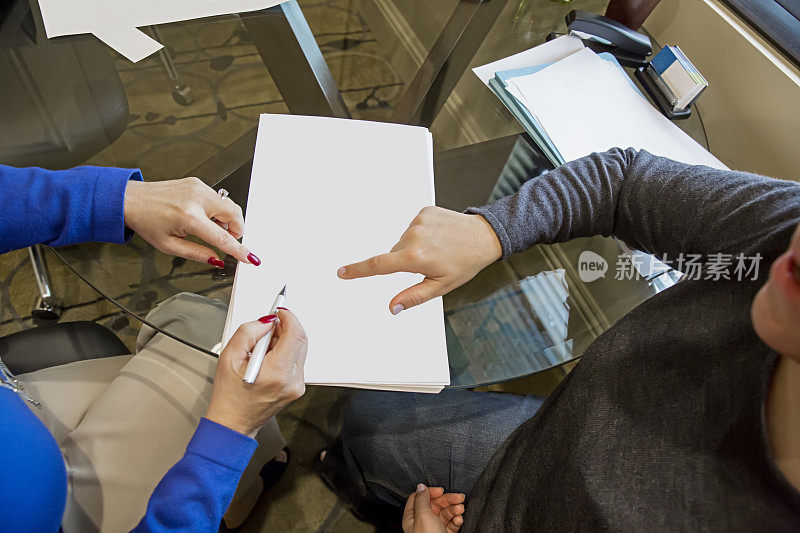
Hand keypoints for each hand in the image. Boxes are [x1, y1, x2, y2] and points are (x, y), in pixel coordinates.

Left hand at [124, 177, 259, 266]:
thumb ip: (197, 254)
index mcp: (188, 217)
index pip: (222, 237)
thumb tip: (216, 259)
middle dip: (236, 229)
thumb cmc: (145, 220)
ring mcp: (198, 188)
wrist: (130, 199)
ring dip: (226, 220)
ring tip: (208, 228)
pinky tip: (202, 216)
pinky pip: (218, 198)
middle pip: (235, 214)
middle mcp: (196, 199)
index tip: (249, 257)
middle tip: (226, 239)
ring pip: (229, 205)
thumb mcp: (169, 245)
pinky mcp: (197, 183)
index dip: (239, 250)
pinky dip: (217, 210)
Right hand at [205, 309, 307, 437]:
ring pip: (299, 350)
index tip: (279, 311)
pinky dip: (284, 354)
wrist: (233, 424)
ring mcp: (297, 386)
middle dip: (285, 328)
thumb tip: (266, 322)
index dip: (289, 318)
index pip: (295, 335)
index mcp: (277, 372)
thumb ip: (248, 332)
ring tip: (262, 348)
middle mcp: (292, 380)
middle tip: (267, 327)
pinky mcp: (297, 388)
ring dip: (284, 341)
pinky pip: (295, 362)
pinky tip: (267, 360)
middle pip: (300, 341)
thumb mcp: (229, 357)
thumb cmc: (229, 396)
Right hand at [337, 207, 500, 312]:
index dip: (357, 270)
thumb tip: (393, 308)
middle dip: (404, 261)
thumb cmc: (464, 264)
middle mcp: (413, 237)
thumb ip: (413, 297)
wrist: (484, 236)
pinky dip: (421, 234)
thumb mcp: (440, 286)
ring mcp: (418, 221)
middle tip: (430, 263)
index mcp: (415, 258)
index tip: (341, 272)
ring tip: (438, 248)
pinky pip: (413, 227)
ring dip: (414, 247)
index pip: (378, 265)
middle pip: (394, 254)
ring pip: (403, 241)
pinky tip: (438, 236)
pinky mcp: (424, 211)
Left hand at [402, 484, 465, 532]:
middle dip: (448, 500)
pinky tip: (460, 519)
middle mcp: (422, 522)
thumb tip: (421, 486)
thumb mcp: (423, 515)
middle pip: (435, 504)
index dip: (430, 492)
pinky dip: (456, 520)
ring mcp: (434, 529)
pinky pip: (451, 523)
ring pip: (445, 513)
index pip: (419, 498)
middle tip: (459, 497)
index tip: (441, 490)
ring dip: (454, 509)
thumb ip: (422, 499)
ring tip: (461, 509)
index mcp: (412, 517)